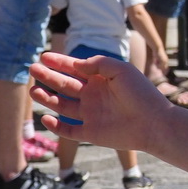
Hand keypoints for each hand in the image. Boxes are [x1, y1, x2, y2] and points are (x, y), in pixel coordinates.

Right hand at [29, 50, 172, 154]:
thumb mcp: (122, 70)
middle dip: (49, 77)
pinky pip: (68, 130)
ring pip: (62, 106)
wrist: (154, 123)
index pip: (76, 69)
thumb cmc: (141, 94)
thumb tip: (78, 64)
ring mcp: (92, 114)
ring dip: (47, 98)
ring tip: (34, 90)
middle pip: (65, 85)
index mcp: (102, 80)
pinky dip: (55, 126)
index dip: (60, 63)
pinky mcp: (91, 132)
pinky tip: (46, 118)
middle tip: (33, 69)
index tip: (44, 56)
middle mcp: (95, 96)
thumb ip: (99, 63)